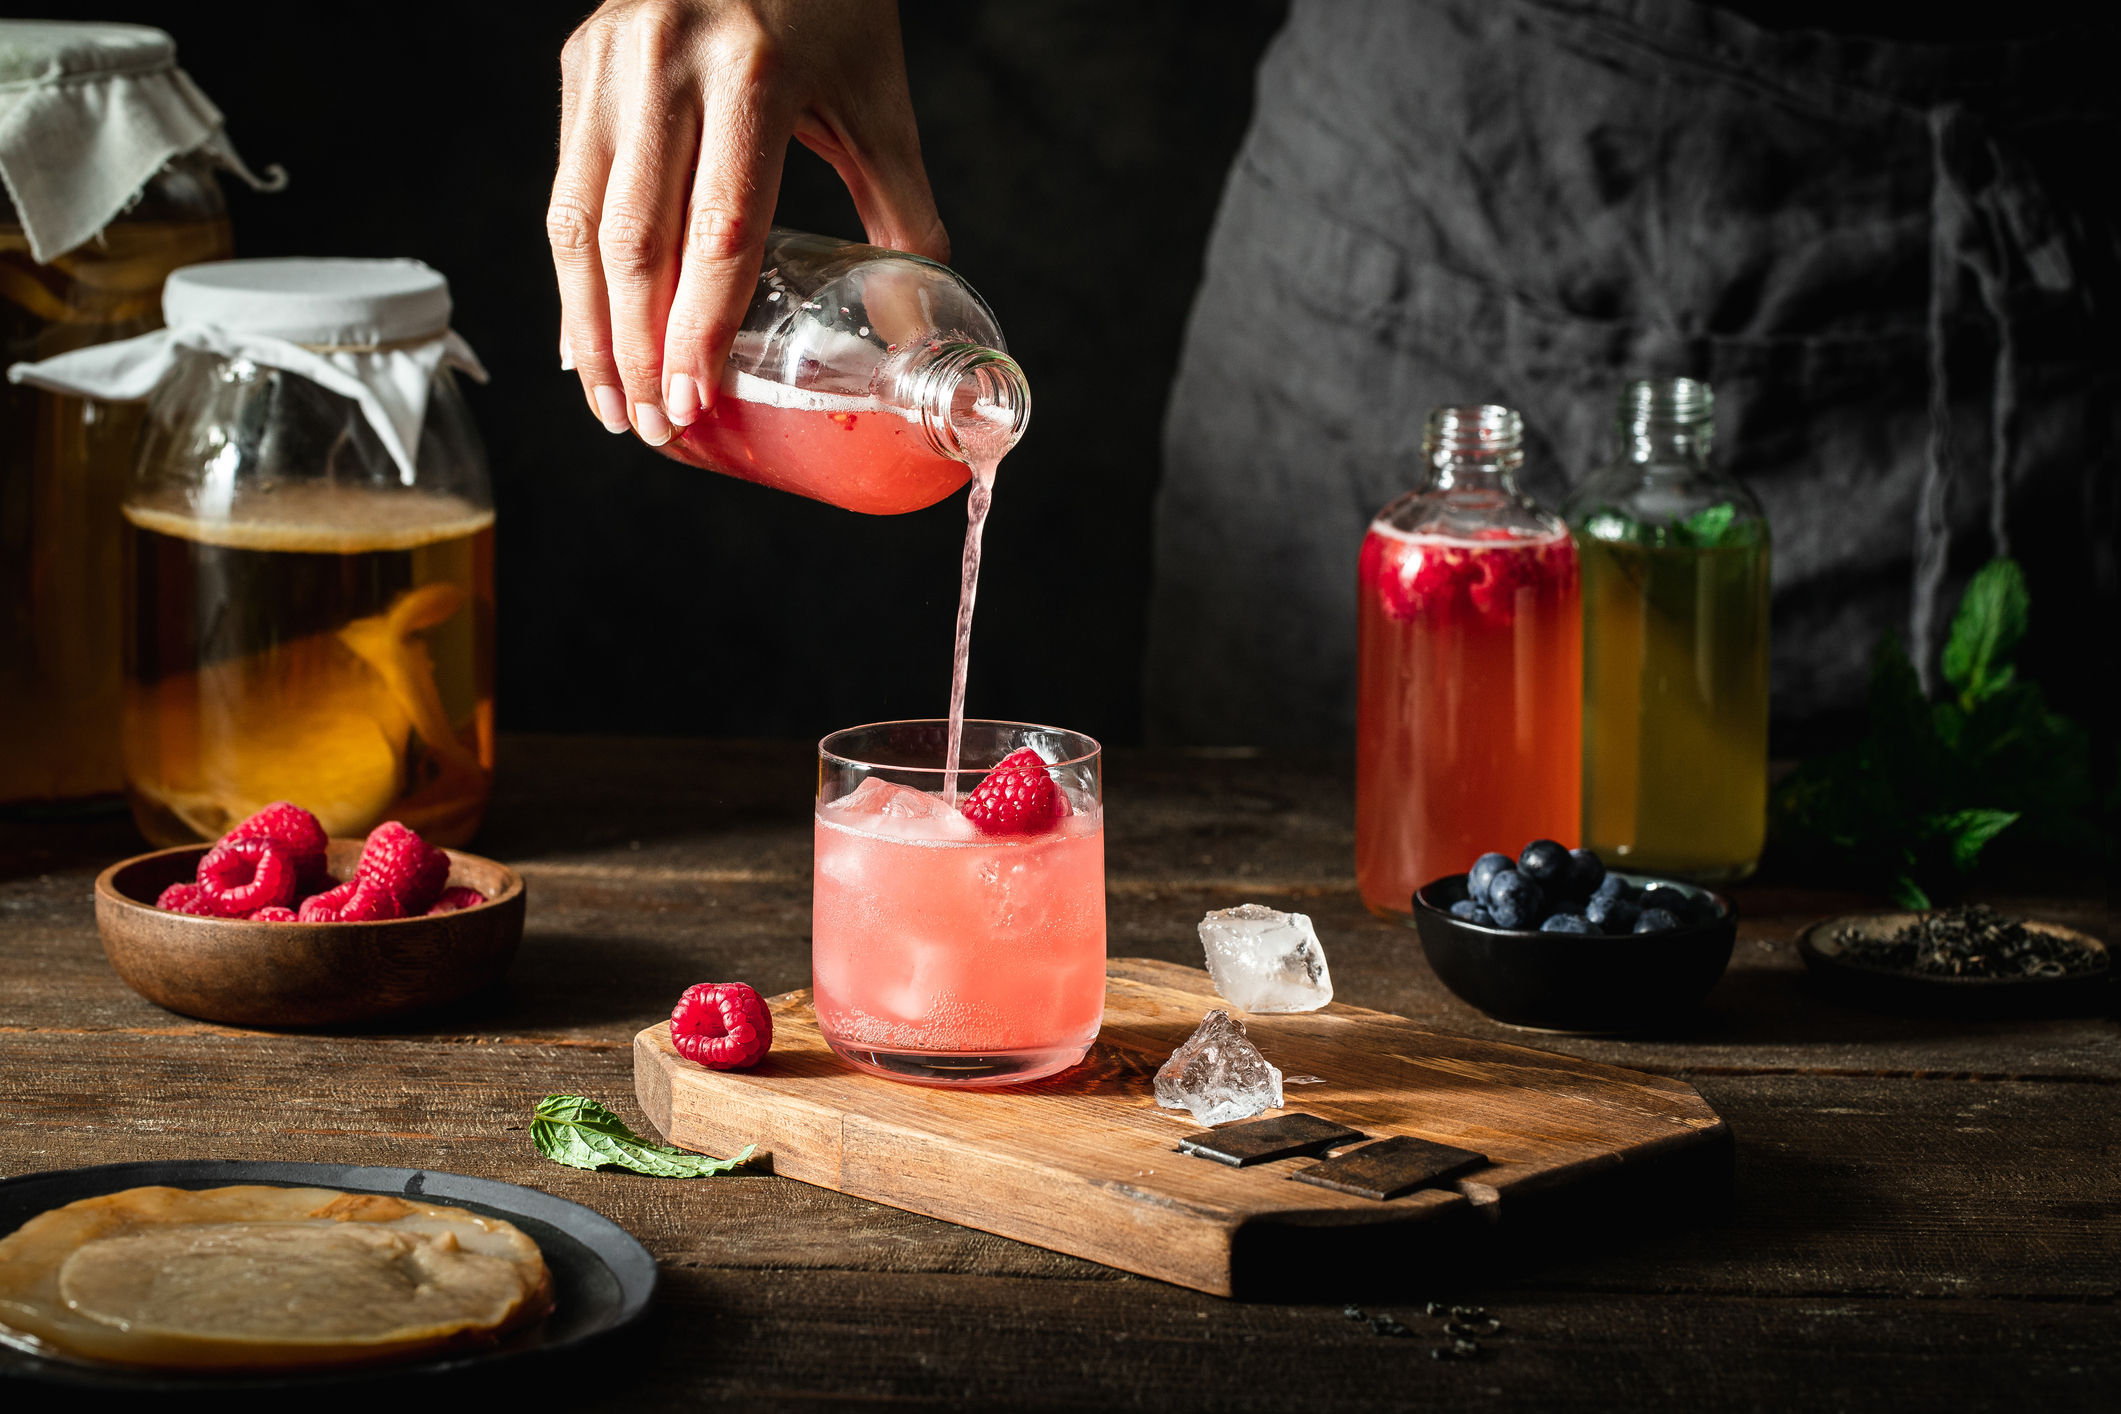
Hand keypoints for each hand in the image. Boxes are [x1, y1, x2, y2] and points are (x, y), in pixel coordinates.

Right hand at [549, 0, 945, 444]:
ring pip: (582, 220)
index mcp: (753, 74)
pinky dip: (574, 271)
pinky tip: (586, 332)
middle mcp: (666, 61)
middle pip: (637, 238)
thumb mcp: (878, 104)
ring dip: (590, 325)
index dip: (699, 329)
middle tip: (649, 426)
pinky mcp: (581, 61)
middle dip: (636, 349)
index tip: (693, 403)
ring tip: (609, 401)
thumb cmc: (834, 5)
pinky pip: (568, 186)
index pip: (718, 230)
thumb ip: (902, 214)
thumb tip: (913, 331)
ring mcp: (611, 59)